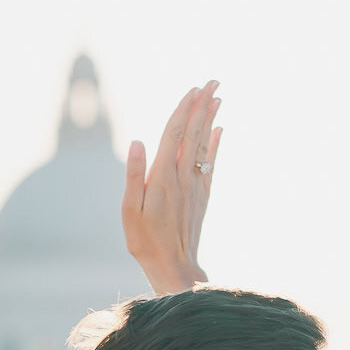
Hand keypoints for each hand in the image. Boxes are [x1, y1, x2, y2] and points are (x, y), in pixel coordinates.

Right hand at [122, 82, 222, 293]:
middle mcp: (183, 177)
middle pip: (194, 133)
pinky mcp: (202, 196)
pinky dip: (215, 145)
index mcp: (163, 178)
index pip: (175, 134)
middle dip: (203, 105)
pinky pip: (211, 164)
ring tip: (218, 96)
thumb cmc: (145, 241)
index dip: (184, 110)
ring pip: (205, 145)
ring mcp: (195, 186)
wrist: (174, 268)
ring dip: (212, 119)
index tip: (193, 89)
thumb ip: (134, 176)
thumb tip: (138, 141)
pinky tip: (220, 130)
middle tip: (213, 81)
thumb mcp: (129, 211)